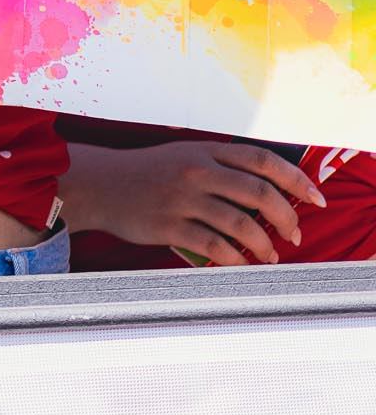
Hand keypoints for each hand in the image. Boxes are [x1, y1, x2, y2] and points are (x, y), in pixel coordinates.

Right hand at [63, 141, 325, 265]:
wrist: (97, 185)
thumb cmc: (146, 174)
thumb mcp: (184, 156)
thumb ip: (222, 166)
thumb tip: (271, 192)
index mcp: (205, 151)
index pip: (264, 161)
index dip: (296, 180)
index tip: (317, 199)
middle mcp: (195, 172)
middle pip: (259, 193)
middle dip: (287, 217)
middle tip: (296, 234)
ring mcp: (181, 199)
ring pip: (240, 223)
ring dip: (264, 243)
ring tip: (271, 255)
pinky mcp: (167, 225)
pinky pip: (213, 245)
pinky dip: (234, 257)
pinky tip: (241, 263)